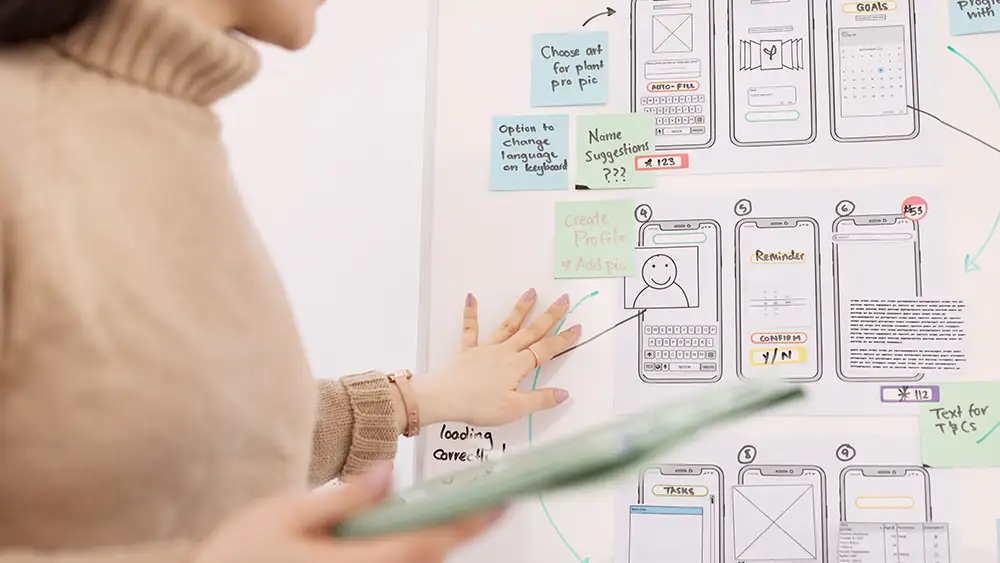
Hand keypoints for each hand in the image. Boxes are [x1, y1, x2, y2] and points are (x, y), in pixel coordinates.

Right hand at [194, 463, 500, 562]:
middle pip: (429, 559)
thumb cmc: (238, 555)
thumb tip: (388, 472)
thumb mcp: (284, 514)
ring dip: (429, 542)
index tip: (501, 501)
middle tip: (479, 497)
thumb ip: (344, 497)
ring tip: (444, 508)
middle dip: (454, 529)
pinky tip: (395, 532)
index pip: (429, 542)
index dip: (471, 522)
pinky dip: (407, 553)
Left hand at [414, 290, 581, 426]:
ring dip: (520, 308)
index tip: (576, 327)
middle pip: (531, 331)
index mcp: (517, 366)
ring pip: (507, 325)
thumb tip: (563, 394)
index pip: (546, 350)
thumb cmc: (479, 406)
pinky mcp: (467, 350)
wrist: (444, 399)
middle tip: (563, 300)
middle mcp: (504, 352)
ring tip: (532, 292)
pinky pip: (470, 329)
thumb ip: (540, 400)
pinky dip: (471, 312)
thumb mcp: (514, 409)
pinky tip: (471, 297)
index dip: (563, 339)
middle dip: (550, 316)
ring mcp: (485, 349)